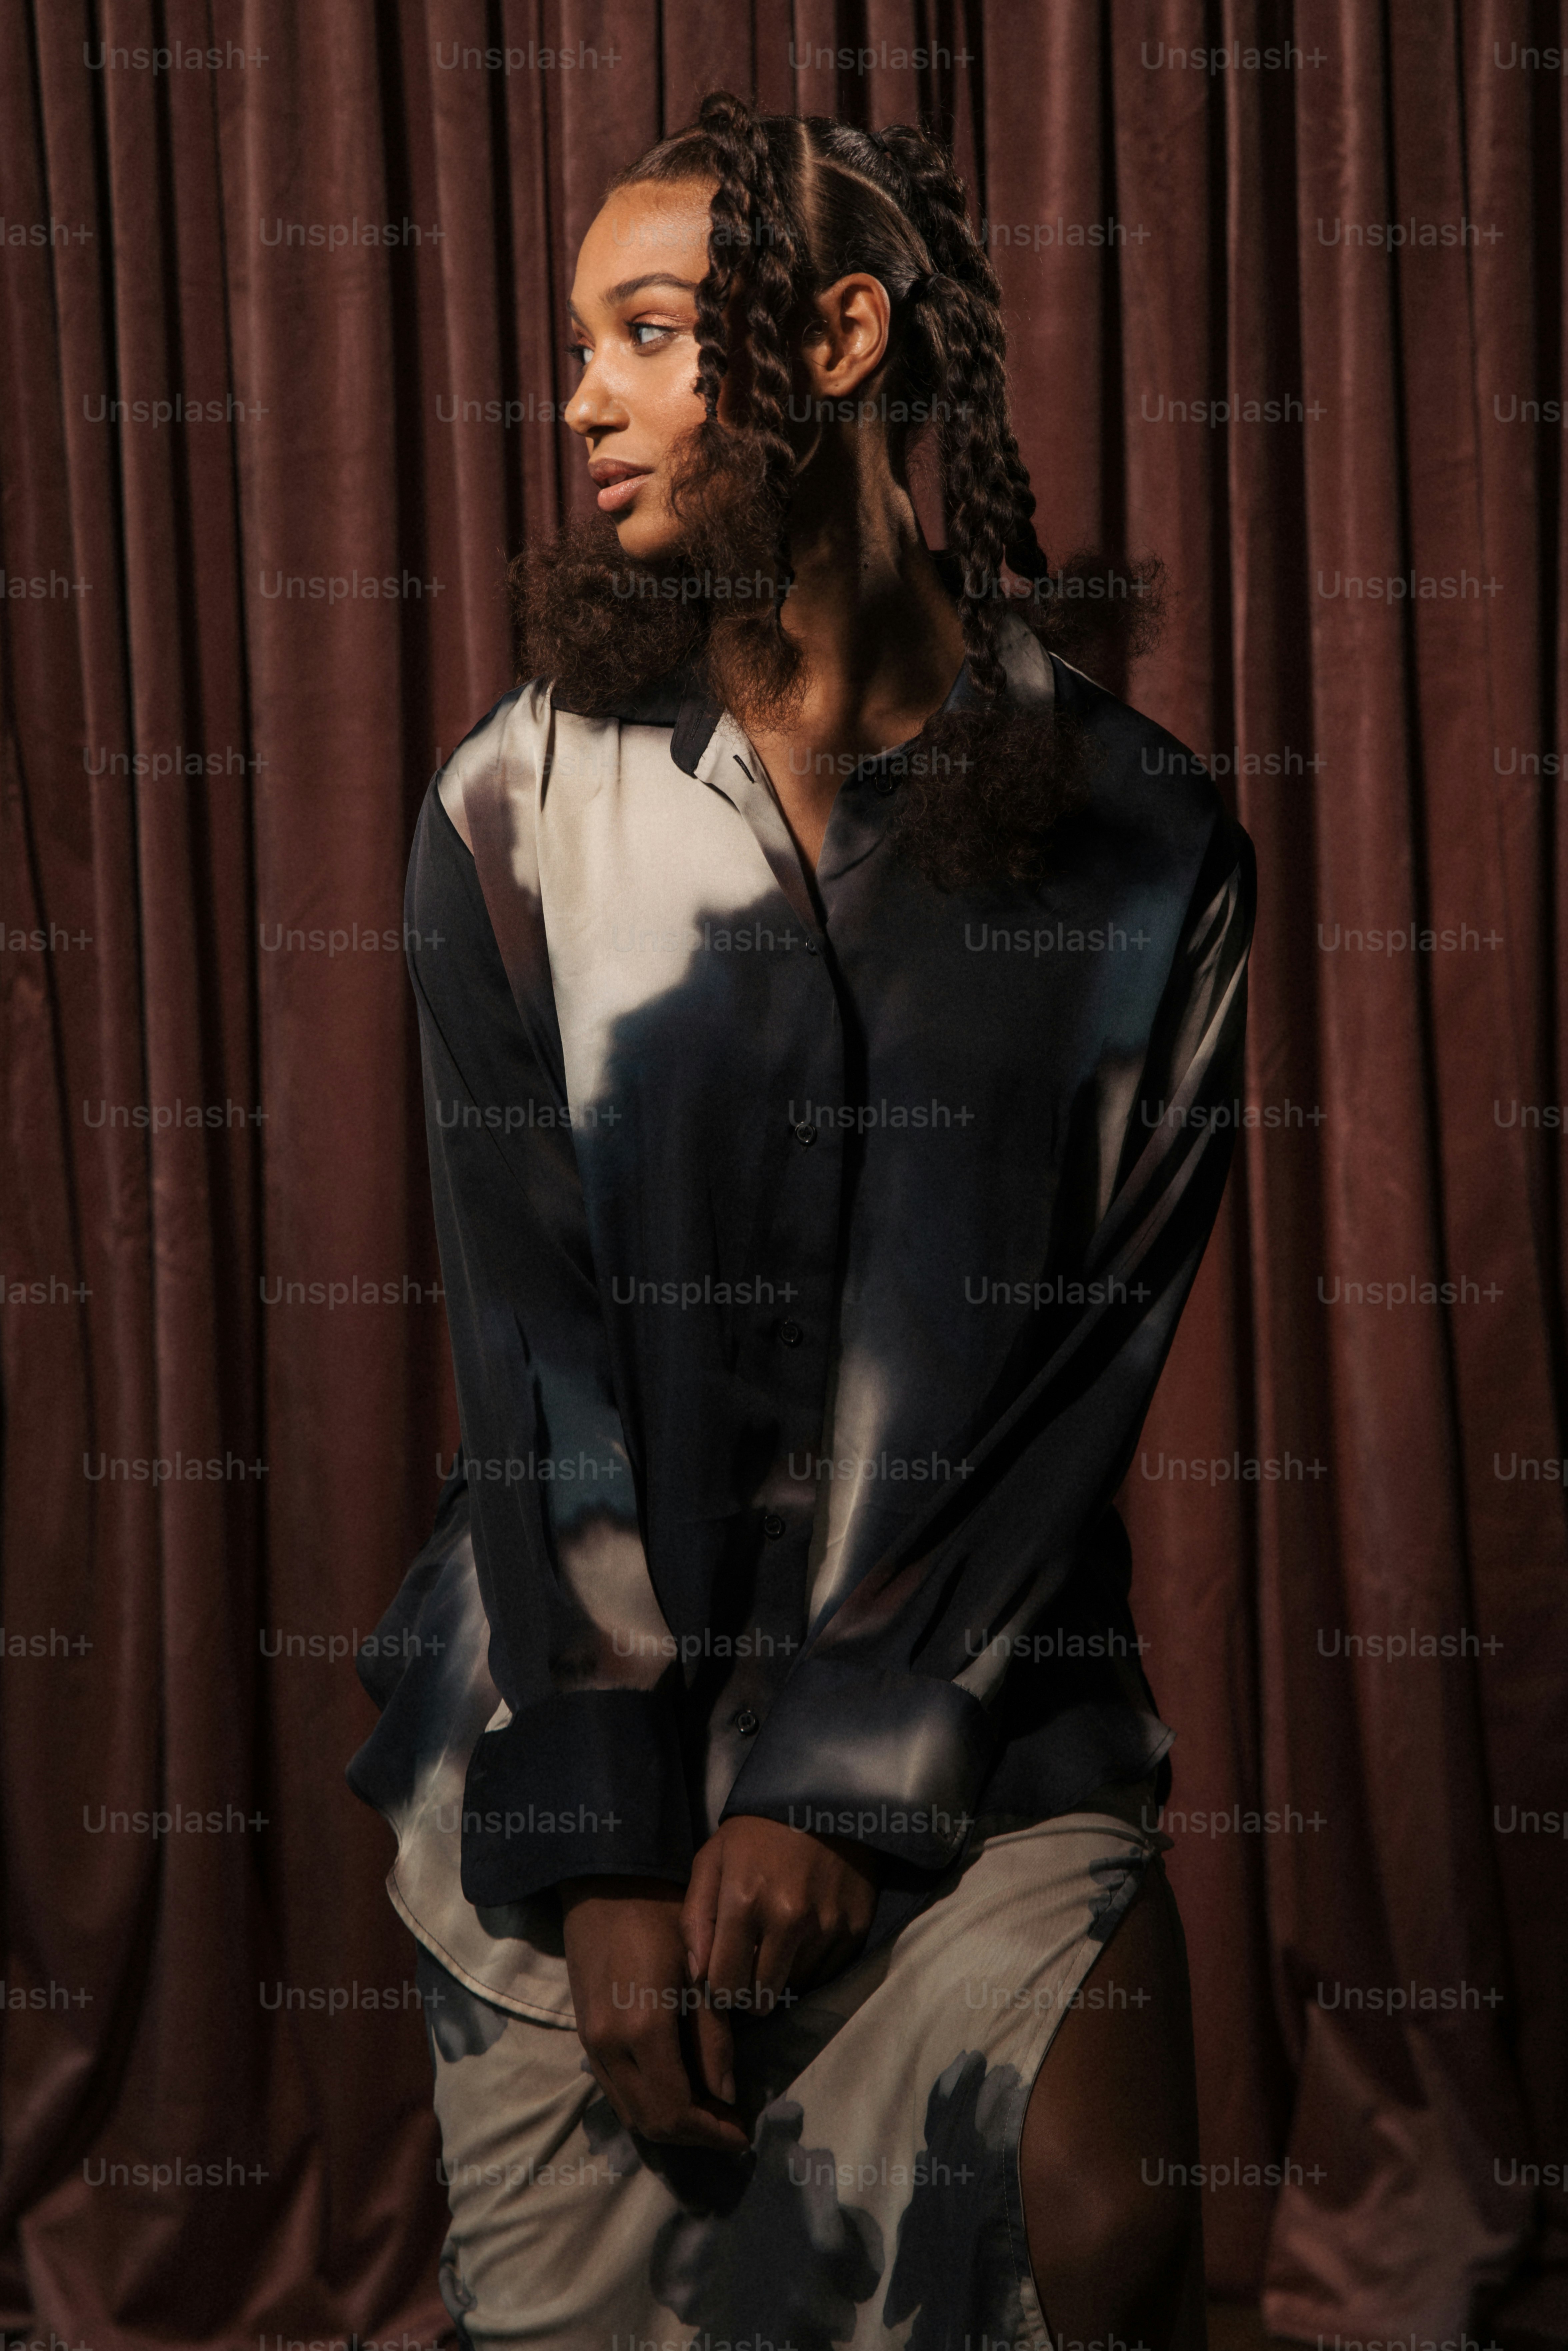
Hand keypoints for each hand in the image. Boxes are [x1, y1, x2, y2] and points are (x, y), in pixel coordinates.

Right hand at [558, 1874, 749, 2152]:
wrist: (604, 1885)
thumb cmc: (661, 1916)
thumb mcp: (699, 1971)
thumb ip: (712, 2037)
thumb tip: (726, 2094)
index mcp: (642, 2030)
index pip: (675, 2111)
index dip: (712, 2132)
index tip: (743, 2133)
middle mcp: (609, 2048)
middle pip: (650, 2122)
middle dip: (694, 2136)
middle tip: (730, 2127)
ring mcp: (591, 2045)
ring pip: (630, 2111)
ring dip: (670, 2123)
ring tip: (709, 2113)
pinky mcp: (586, 2036)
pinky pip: (616, 2091)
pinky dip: (648, 2104)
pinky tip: (678, 2089)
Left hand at [680, 1816, 879, 2104]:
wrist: (823, 1801)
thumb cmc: (757, 1833)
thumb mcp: (712, 1860)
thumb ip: (695, 1919)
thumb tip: (696, 1976)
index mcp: (744, 1901)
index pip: (725, 1986)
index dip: (719, 1988)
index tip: (723, 1973)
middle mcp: (788, 1918)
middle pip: (761, 1999)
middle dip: (750, 1990)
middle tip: (751, 1963)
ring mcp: (826, 1925)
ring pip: (794, 1989)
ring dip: (783, 1976)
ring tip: (779, 1942)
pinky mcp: (855, 1928)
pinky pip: (826, 1976)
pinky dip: (812, 1966)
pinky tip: (805, 1937)